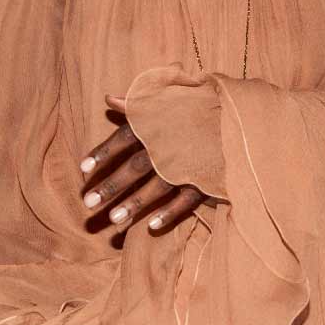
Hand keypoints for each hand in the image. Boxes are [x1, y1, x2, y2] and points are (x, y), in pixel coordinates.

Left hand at [80, 95, 203, 235]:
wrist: (241, 116)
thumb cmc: (199, 107)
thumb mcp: (169, 99)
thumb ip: (137, 103)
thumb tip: (109, 98)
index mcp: (159, 122)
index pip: (124, 138)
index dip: (103, 153)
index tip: (82, 169)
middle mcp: (171, 143)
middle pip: (136, 166)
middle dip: (111, 185)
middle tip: (88, 203)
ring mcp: (190, 163)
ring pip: (158, 186)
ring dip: (135, 203)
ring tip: (114, 219)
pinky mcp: (207, 178)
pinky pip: (187, 200)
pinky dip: (170, 213)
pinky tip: (151, 226)